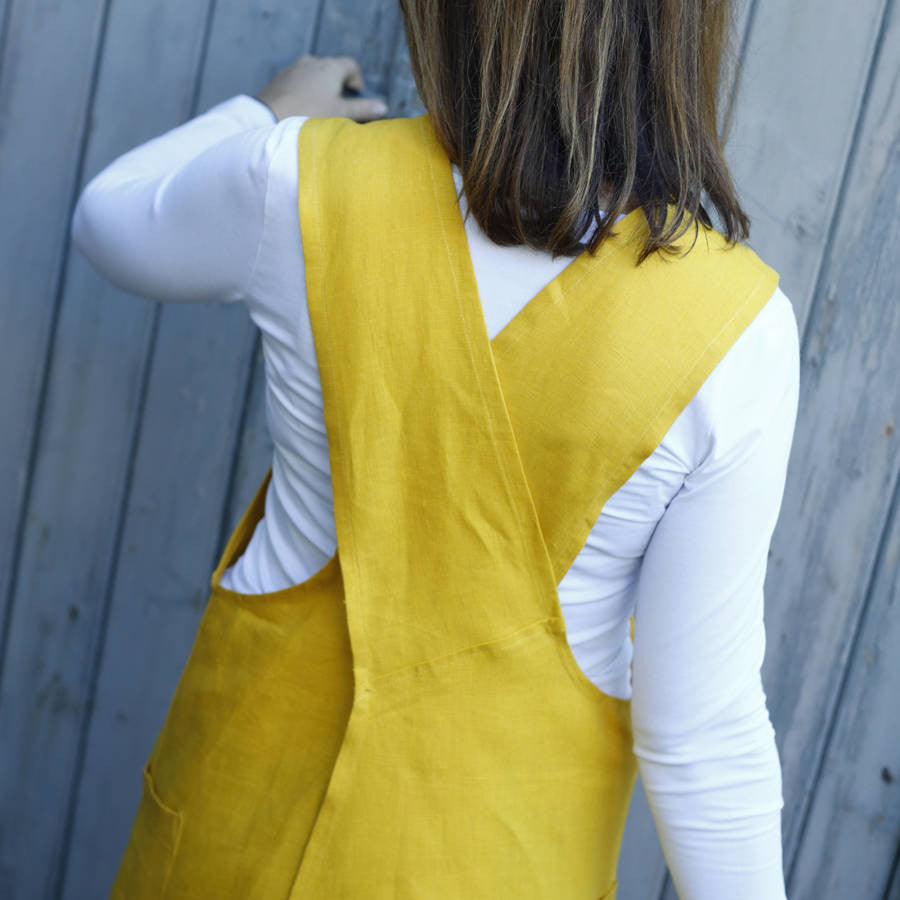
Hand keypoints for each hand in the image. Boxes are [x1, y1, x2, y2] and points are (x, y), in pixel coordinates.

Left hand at [256, 54, 388, 122]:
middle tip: (341, 106)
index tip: (357, 95)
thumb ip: (363, 110)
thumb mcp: (340, 114)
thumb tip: (383, 107)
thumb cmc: (309, 115)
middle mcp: (313, 61)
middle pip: (332, 69)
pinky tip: (303, 109)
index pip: (351, 65)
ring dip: (321, 88)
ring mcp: (295, 68)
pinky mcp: (281, 78)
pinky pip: (299, 81)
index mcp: (330, 67)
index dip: (357, 80)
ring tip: (321, 109)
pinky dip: (305, 91)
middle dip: (339, 86)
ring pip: (314, 75)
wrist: (270, 118)